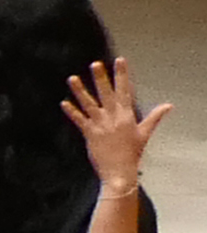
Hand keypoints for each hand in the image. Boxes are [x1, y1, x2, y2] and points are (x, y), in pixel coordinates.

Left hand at [71, 60, 170, 194]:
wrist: (120, 171)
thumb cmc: (132, 152)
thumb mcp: (145, 133)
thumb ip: (155, 117)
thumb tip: (169, 105)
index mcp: (126, 115)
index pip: (125, 91)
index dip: (122, 75)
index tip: (120, 61)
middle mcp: (113, 118)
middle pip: (106, 94)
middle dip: (101, 78)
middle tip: (95, 63)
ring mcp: (100, 125)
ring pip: (89, 104)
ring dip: (80, 91)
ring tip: (71, 78)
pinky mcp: (90, 134)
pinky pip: (79, 120)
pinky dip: (72, 111)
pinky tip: (63, 102)